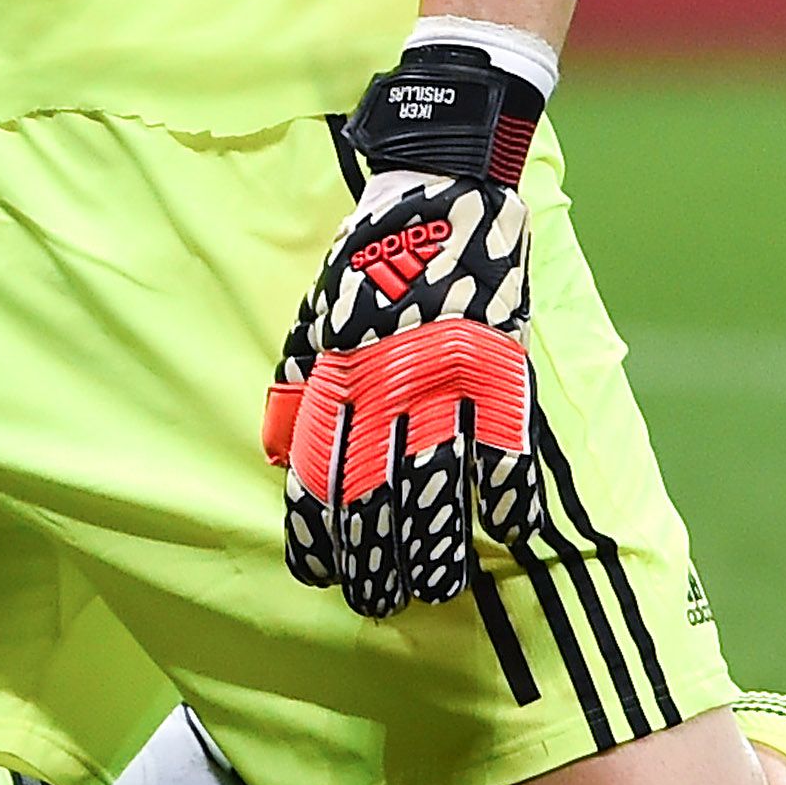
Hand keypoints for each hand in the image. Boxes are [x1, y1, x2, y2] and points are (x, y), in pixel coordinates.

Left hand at [266, 171, 545, 619]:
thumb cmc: (369, 251)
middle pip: (378, 495)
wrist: (440, 182)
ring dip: (436, 546)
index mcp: (339, 374)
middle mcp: (388, 387)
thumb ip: (300, 384)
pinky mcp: (499, 364)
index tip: (322, 572)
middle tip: (377, 602)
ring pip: (440, 485)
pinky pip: (506, 445)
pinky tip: (503, 529)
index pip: (321, 474)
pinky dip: (506, 491)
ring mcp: (447, 380)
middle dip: (375, 559)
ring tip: (434, 589)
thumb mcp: (314, 313)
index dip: (318, 531)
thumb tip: (279, 449)